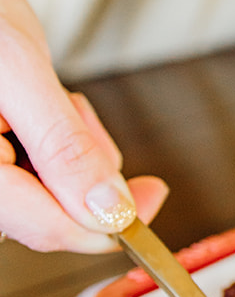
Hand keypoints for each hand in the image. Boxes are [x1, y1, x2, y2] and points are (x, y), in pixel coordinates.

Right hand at [0, 0, 167, 252]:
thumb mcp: (17, 69)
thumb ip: (63, 146)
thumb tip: (108, 210)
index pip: (48, 227)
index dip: (110, 223)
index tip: (154, 196)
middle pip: (51, 214)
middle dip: (83, 167)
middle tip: (70, 105)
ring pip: (49, 194)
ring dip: (69, 151)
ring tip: (44, 94)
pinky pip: (35, 173)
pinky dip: (53, 143)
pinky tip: (36, 103)